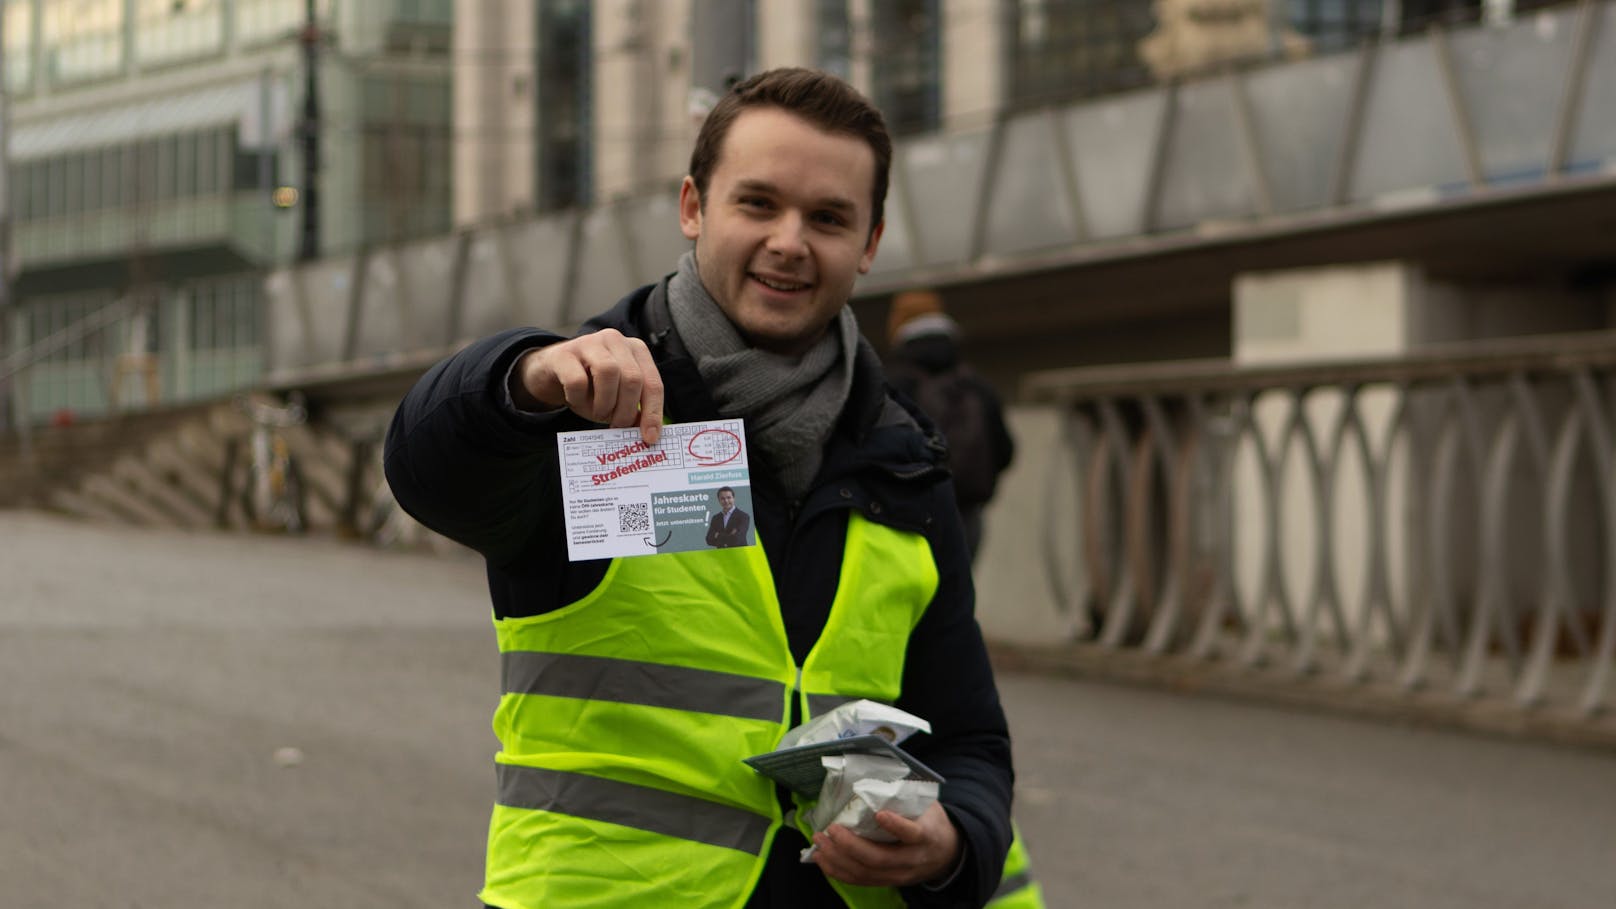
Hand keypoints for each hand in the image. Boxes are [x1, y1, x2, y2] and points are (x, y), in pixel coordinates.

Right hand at [513, 330, 663, 444]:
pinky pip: (577, 380)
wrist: (552, 374)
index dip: (653, 413)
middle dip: (626, 410)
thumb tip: (648, 434)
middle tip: (616, 426)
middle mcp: (616, 340)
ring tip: (598, 413)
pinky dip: (578, 398)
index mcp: (636, 351)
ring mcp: (589, 342)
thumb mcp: (616, 400)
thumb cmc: (590, 388)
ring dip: (604, 403)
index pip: (653, 383)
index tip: (650, 438)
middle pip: (632, 378)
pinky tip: (576, 400)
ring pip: (608, 372)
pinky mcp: (564, 353)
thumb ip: (633, 412)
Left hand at [809, 802, 960, 888]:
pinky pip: (860, 881)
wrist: (946, 854)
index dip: (896, 826)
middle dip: (850, 845)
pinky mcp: (887, 882)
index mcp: (926, 836)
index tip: (880, 814)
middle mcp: (912, 860)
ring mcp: (899, 875)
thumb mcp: (927, 806)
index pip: (913, 834)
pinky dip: (838, 871)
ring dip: (838, 859)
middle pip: (879, 859)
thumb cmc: (931, 823)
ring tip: (819, 842)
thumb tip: (877, 769)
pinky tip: (822, 858)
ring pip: (865, 873)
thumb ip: (906, 795)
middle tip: (830, 829)